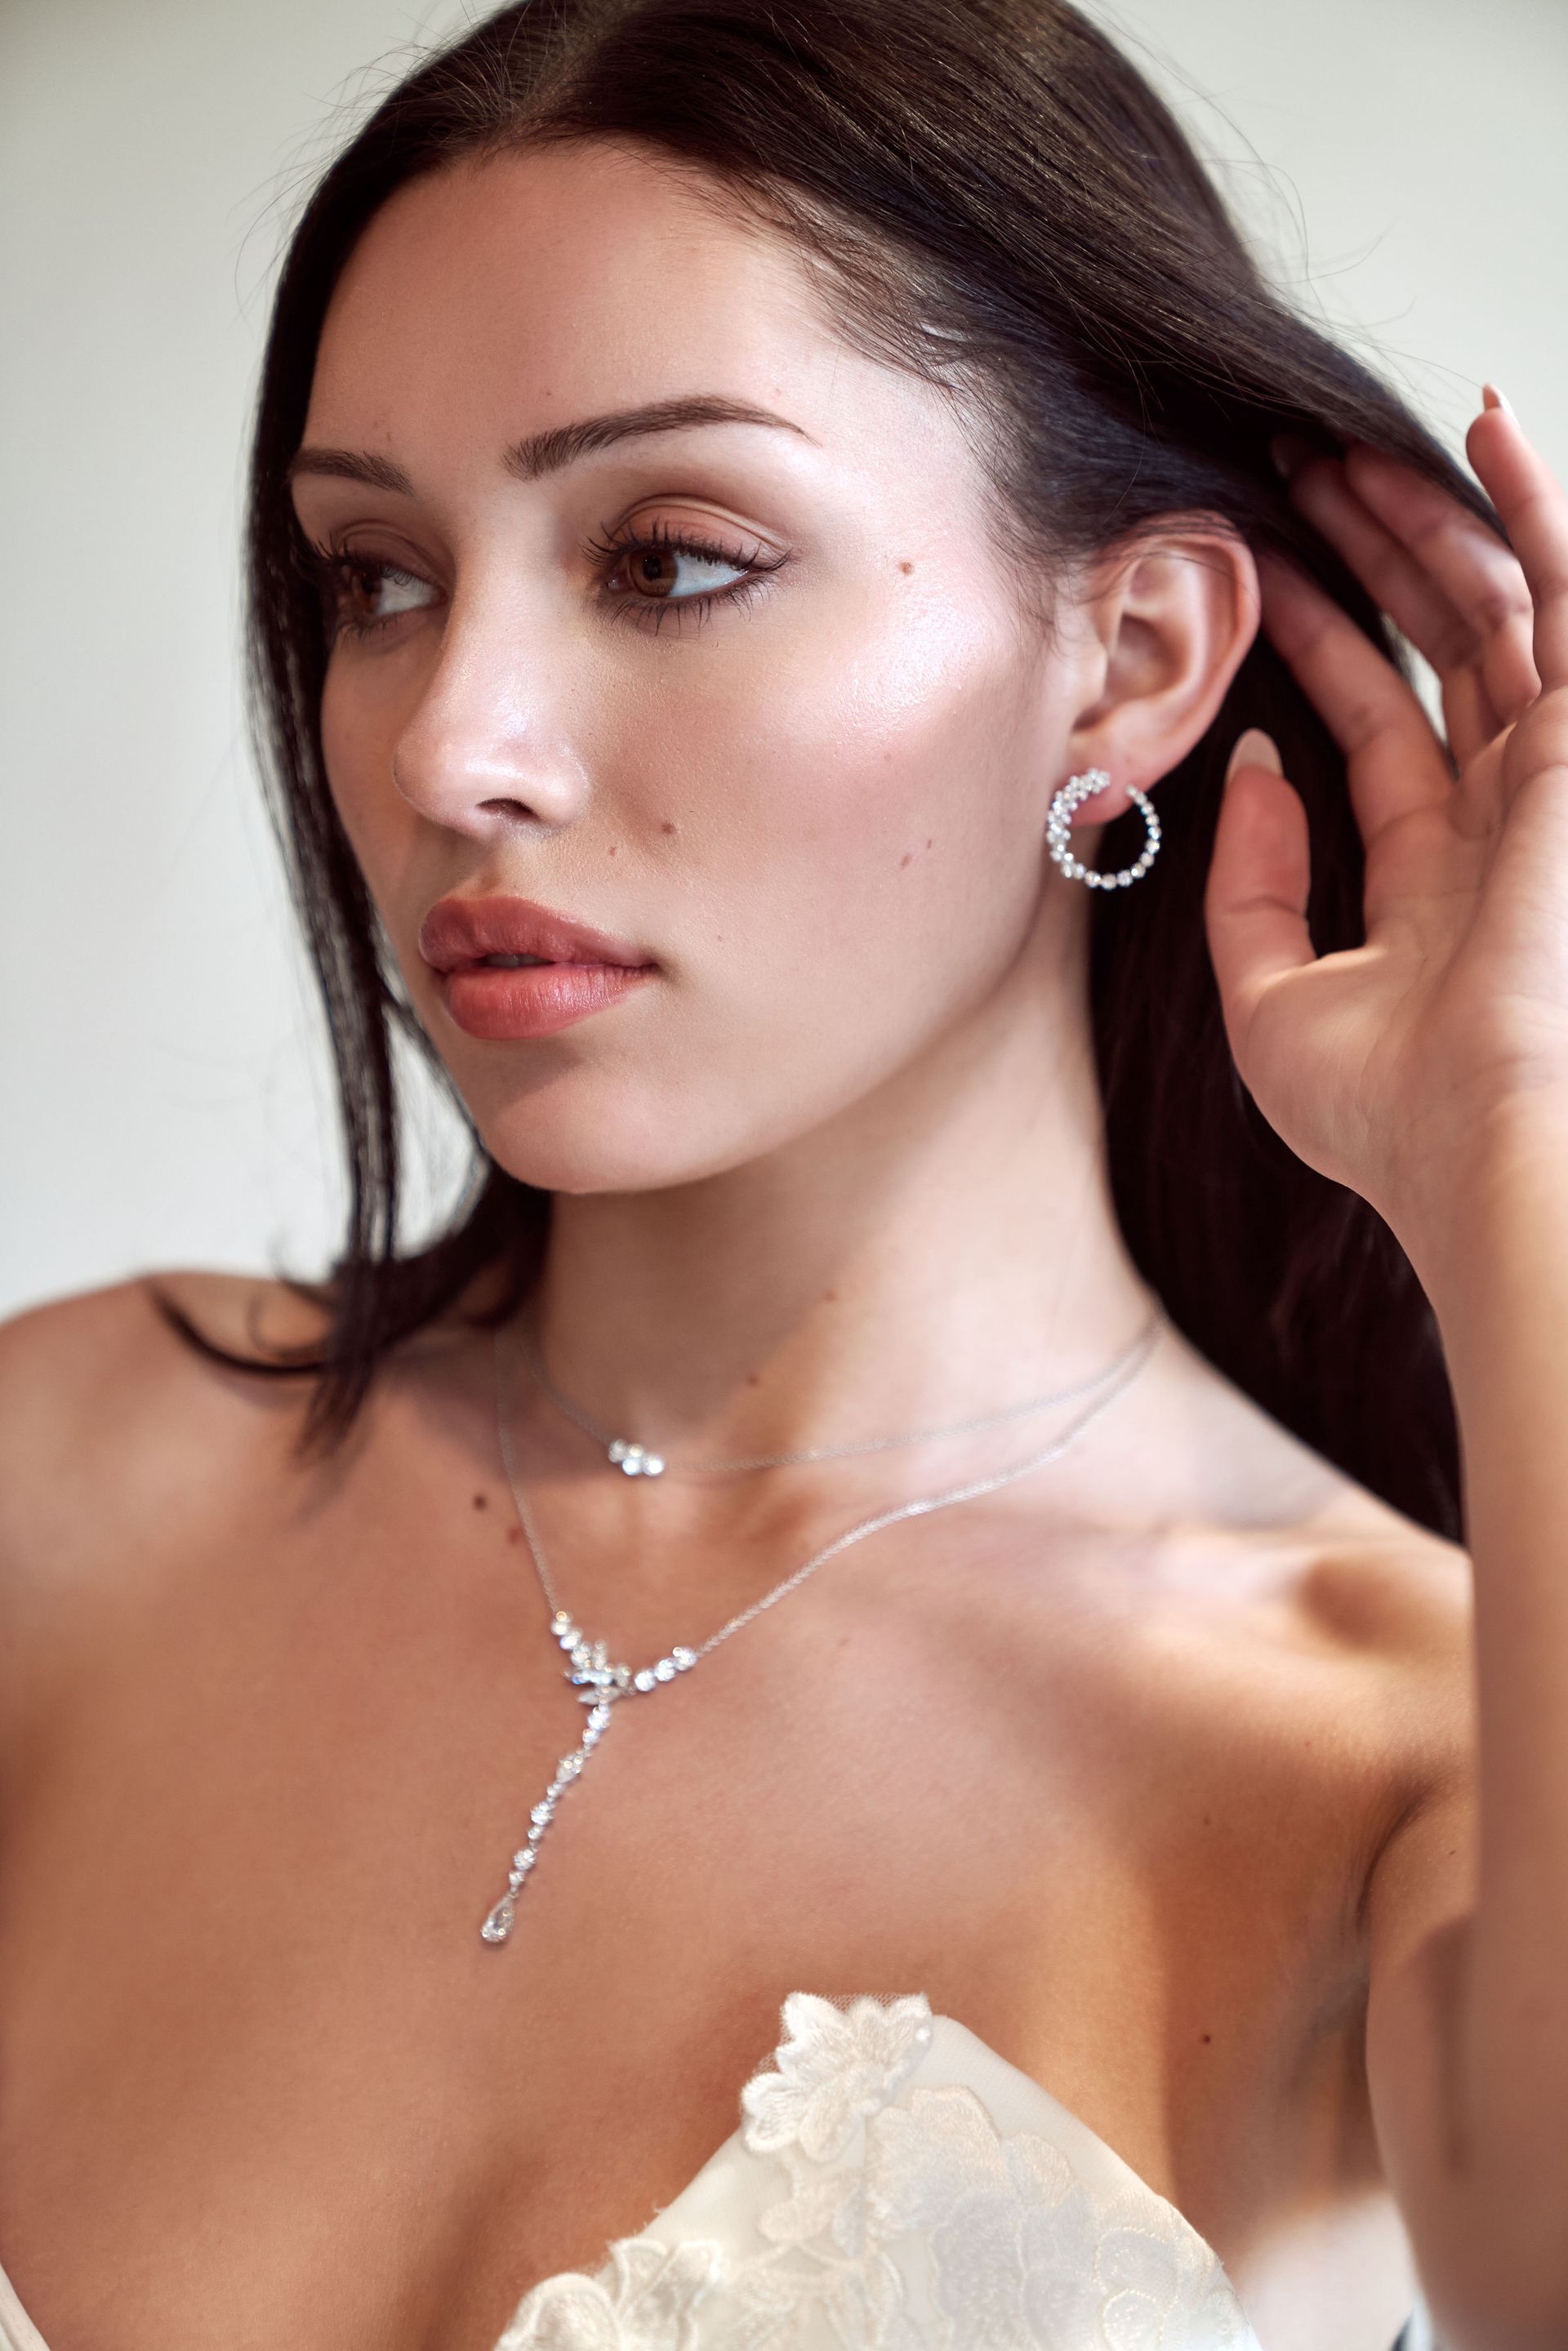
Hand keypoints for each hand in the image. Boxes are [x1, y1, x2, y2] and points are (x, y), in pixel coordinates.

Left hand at [1205, 390, 1567, 1253]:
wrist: (1483, 1145)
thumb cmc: (1389, 1113)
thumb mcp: (1272, 1004)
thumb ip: (1251, 890)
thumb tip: (1254, 767)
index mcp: (1439, 877)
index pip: (1376, 726)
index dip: (1321, 643)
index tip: (1264, 572)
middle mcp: (1506, 816)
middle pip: (1434, 652)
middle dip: (1366, 559)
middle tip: (1289, 475)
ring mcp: (1555, 774)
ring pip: (1490, 606)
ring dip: (1421, 518)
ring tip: (1338, 447)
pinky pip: (1565, 591)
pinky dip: (1535, 507)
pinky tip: (1488, 427)